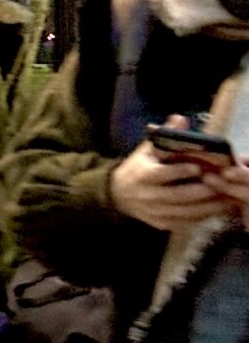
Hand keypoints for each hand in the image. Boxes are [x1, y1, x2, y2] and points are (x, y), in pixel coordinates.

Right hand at [108, 126, 248, 230]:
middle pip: (176, 196)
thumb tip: (180, 119)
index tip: (197, 167)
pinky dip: (201, 218)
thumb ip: (165, 135)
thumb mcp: (147, 149)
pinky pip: (184, 223)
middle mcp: (147, 195)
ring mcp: (155, 212)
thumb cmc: (138, 168)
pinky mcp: (162, 224)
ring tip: (225, 199)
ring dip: (206, 207)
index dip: (179, 172)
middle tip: (219, 185)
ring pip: (184, 213)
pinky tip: (215, 211)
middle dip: (200, 192)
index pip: (160, 174)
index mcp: (142, 174)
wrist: (118, 194)